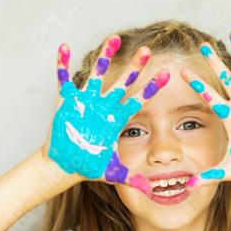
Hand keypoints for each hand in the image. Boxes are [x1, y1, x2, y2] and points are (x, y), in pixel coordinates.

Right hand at [40, 36, 169, 193]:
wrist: (65, 165)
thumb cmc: (89, 166)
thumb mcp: (114, 172)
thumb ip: (133, 179)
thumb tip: (153, 191)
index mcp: (116, 118)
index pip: (139, 100)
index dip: (152, 89)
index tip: (168, 76)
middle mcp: (104, 106)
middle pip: (123, 82)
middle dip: (135, 67)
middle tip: (148, 49)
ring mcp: (86, 102)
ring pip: (98, 74)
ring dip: (105, 57)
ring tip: (115, 38)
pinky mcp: (67, 102)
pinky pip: (64, 80)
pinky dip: (62, 65)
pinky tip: (64, 47)